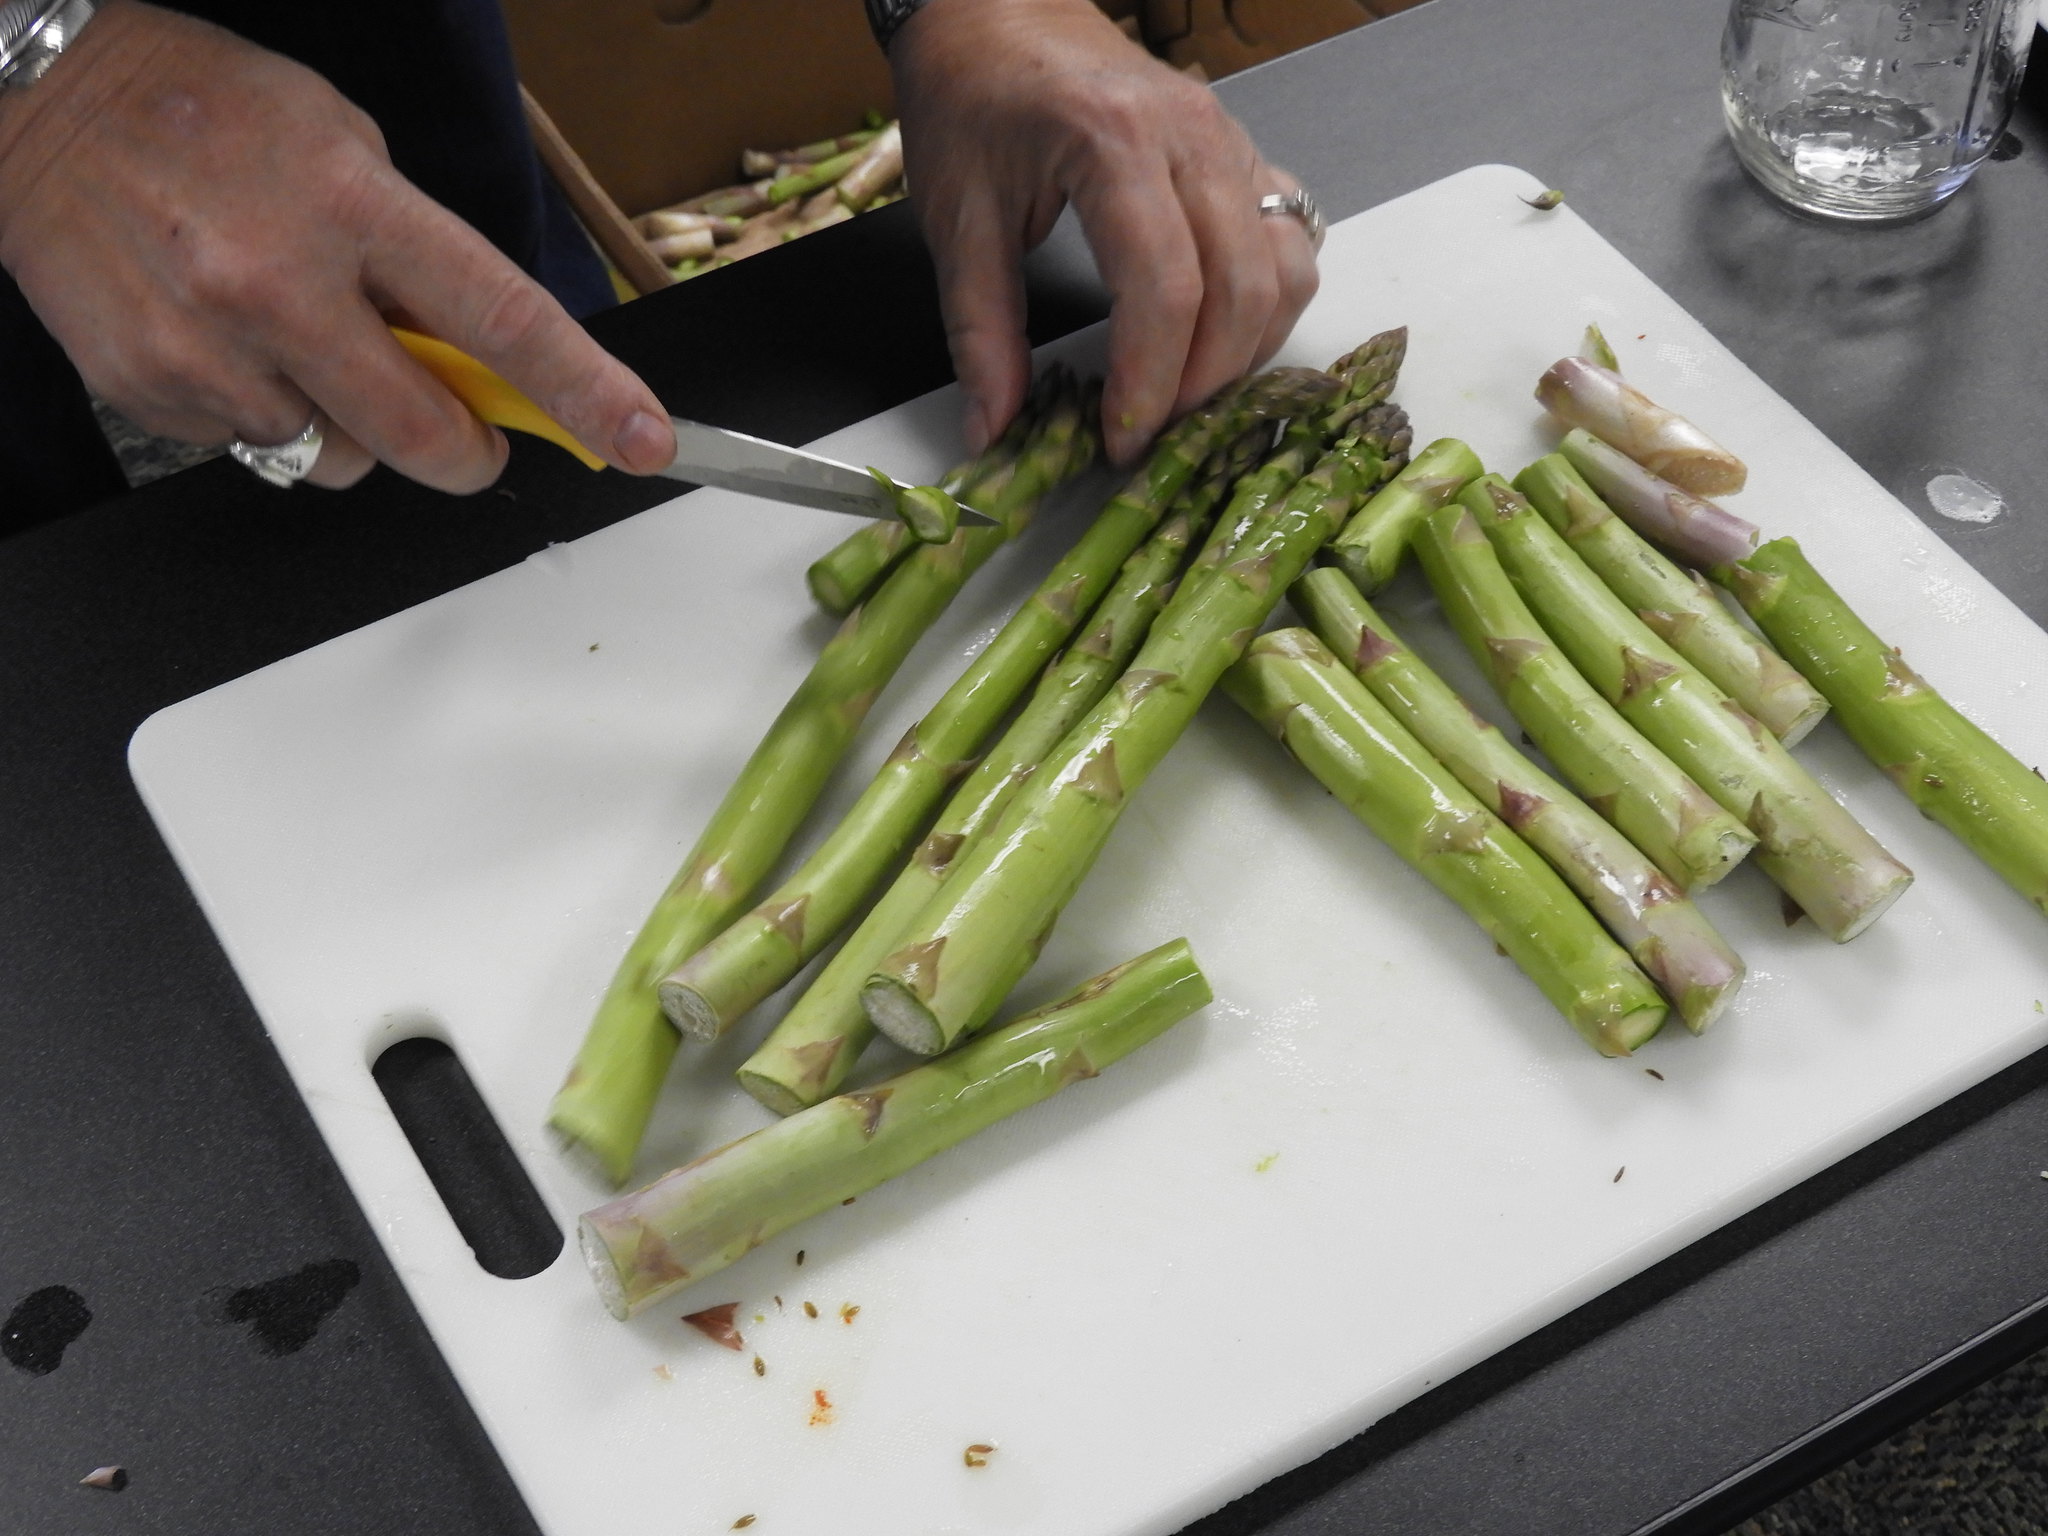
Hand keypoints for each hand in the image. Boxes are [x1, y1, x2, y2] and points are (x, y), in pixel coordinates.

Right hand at [0, 1, 674, 491]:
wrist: (31, 103)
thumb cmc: (201, 113)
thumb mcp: (342, 143)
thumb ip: (417, 251)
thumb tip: (481, 350)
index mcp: (352, 203)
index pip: (502, 320)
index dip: (587, 394)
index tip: (644, 442)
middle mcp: (280, 285)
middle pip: (423, 435)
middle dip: (469, 454)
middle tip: (473, 437)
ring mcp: (210, 347)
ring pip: (338, 458)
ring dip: (352, 428)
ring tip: (305, 345)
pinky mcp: (154, 390)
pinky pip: (256, 448)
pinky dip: (269, 415)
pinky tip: (232, 342)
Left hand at [889, 0, 1318, 464]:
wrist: (997, 9)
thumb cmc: (971, 97)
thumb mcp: (955, 218)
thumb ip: (979, 333)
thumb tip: (991, 431)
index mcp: (1112, 143)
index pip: (1165, 290)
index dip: (1151, 383)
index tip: (1120, 441)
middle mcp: (1192, 136)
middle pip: (1242, 288)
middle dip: (1204, 383)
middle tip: (1152, 434)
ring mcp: (1230, 140)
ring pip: (1286, 268)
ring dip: (1248, 350)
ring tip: (1187, 394)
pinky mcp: (1243, 151)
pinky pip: (1293, 237)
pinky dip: (1271, 303)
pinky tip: (1220, 338)